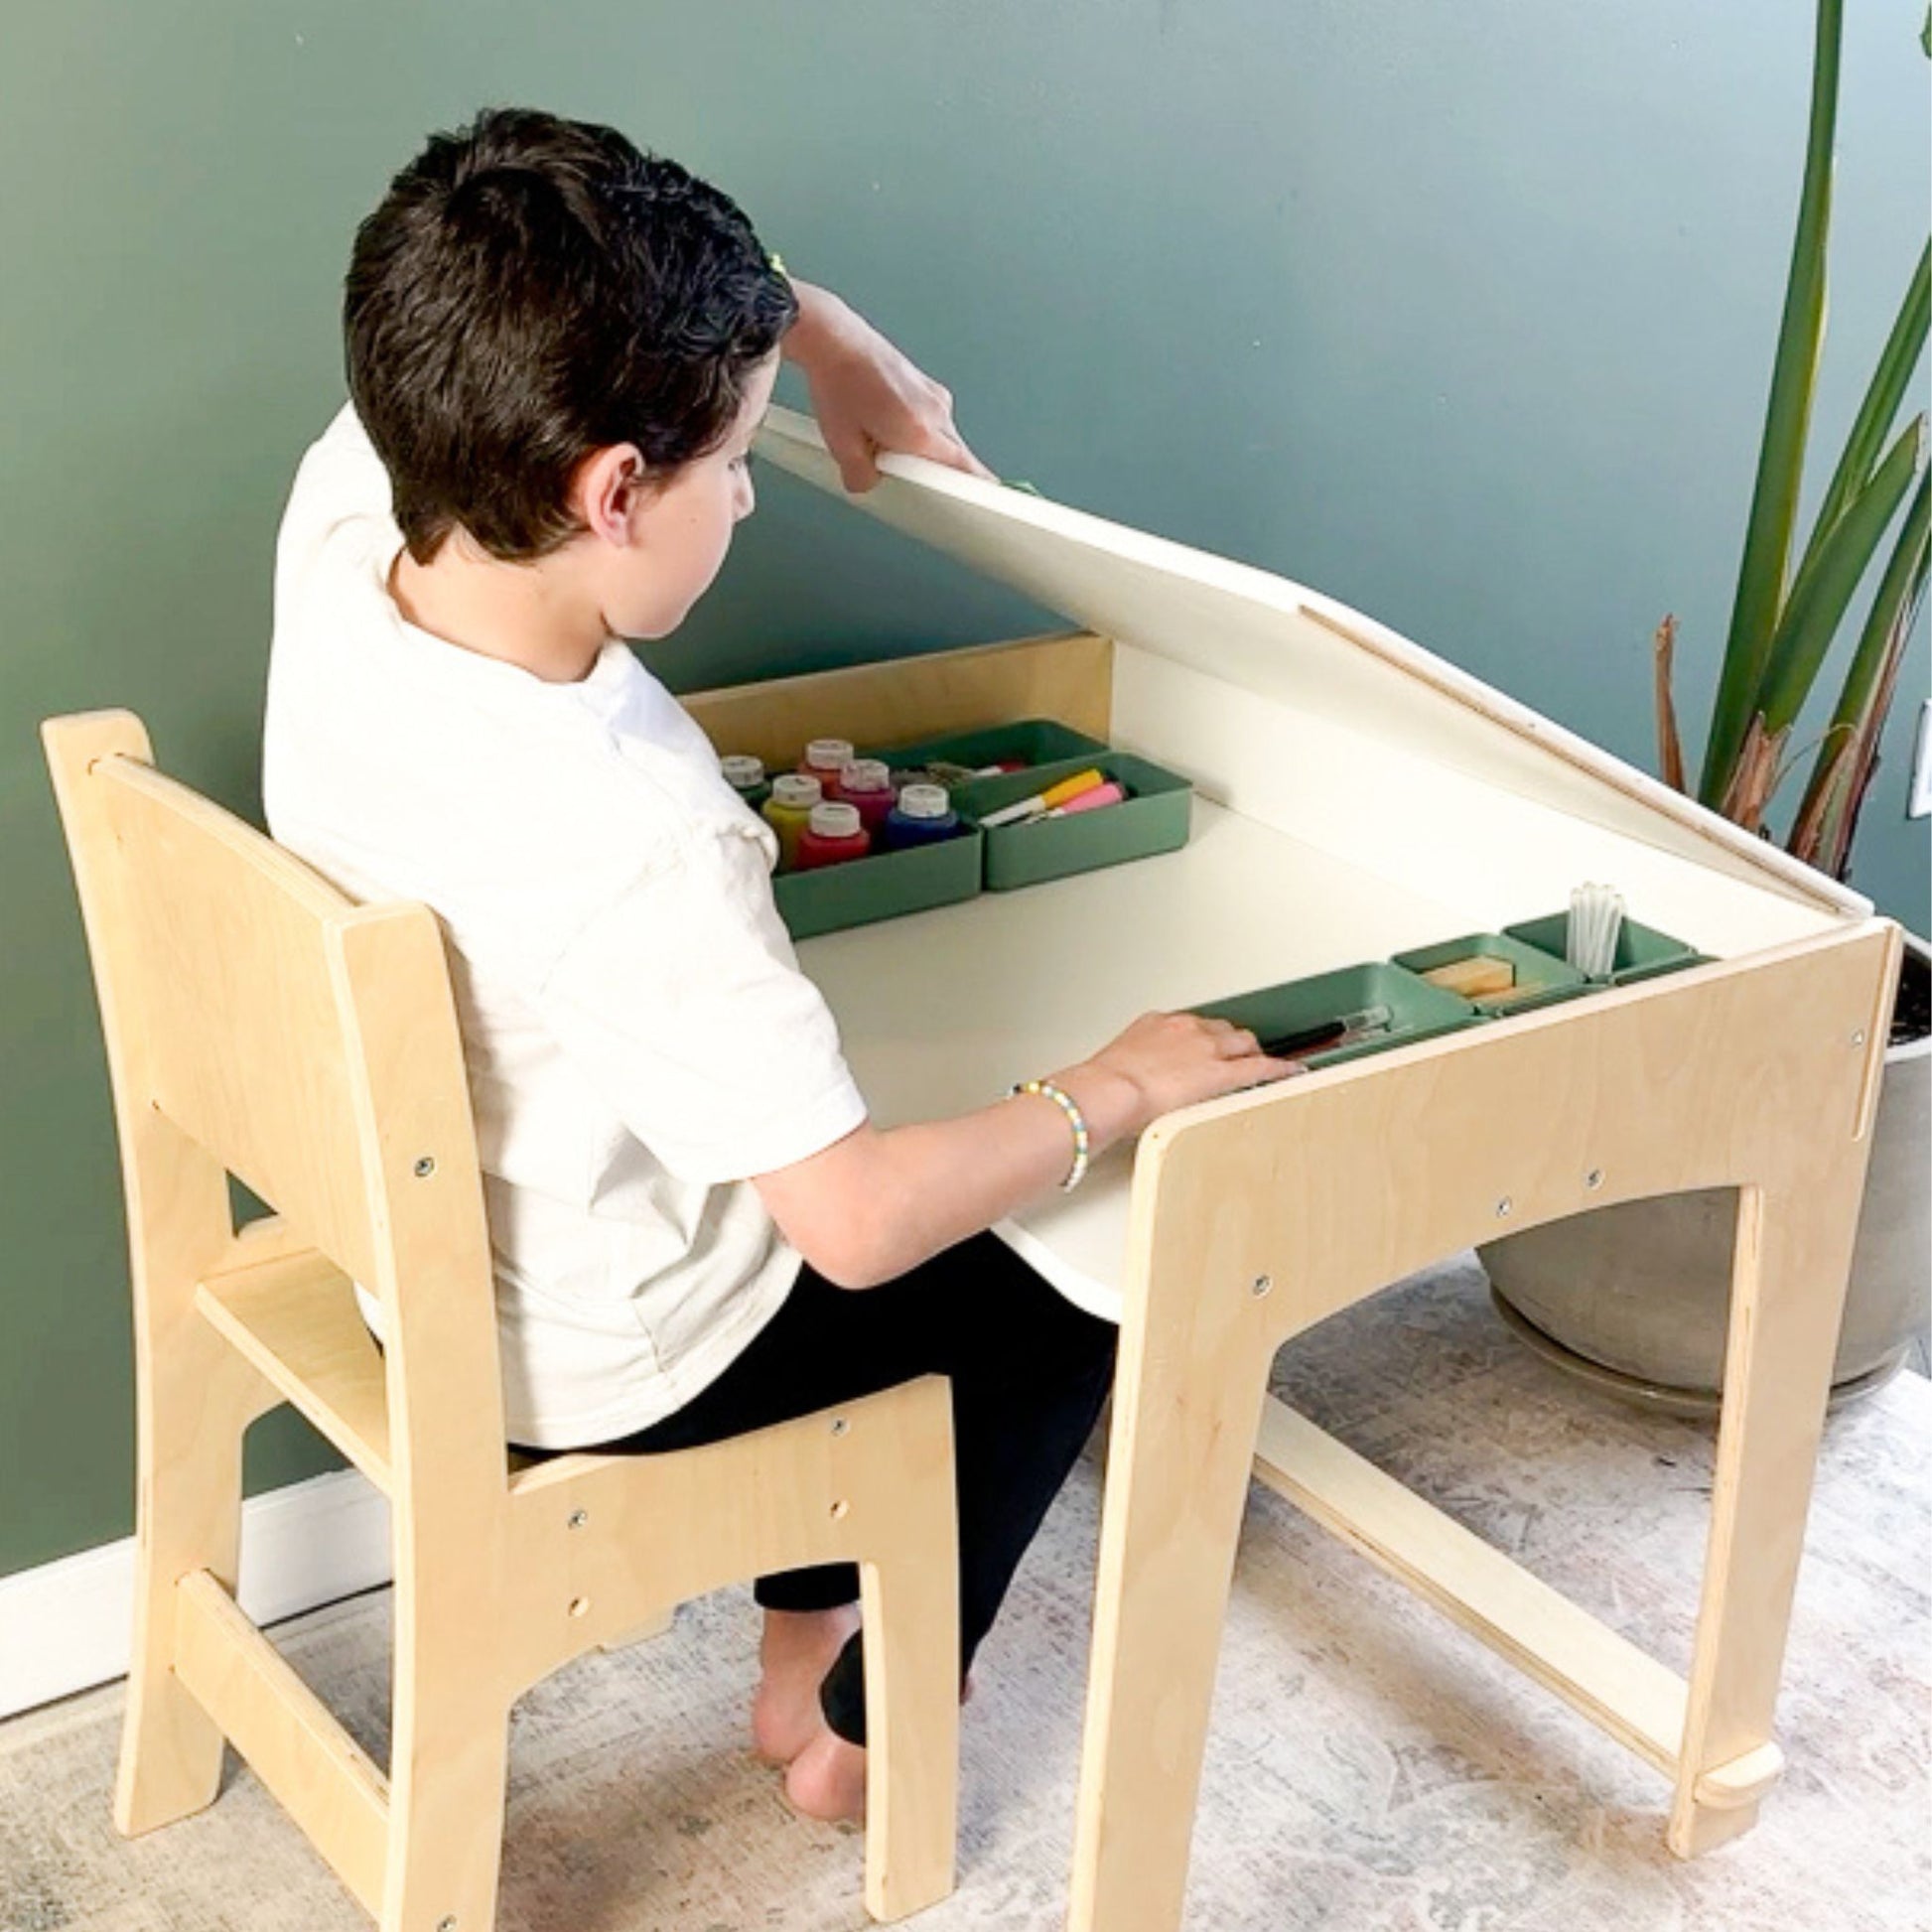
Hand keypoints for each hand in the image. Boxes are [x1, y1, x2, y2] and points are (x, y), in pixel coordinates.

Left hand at [785, 281, 993, 492]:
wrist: (833, 339)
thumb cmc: (839, 381)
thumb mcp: (841, 444)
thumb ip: (861, 477)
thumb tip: (868, 483)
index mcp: (921, 432)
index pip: (966, 471)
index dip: (977, 489)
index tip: (982, 501)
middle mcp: (936, 412)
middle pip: (956, 457)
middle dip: (933, 471)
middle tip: (903, 472)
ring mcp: (935, 395)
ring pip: (943, 438)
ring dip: (921, 449)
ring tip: (882, 438)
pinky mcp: (927, 385)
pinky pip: (933, 419)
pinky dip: (916, 429)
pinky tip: (885, 422)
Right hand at [1070, 1011, 1303, 1141]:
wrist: (1109, 1091)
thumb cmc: (1104, 1085)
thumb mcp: (1116, 1066)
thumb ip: (1131, 1069)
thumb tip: (1126, 1085)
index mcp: (1158, 1023)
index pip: (1194, 1025)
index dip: (1207, 1038)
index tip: (1208, 1046)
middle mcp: (1186, 1029)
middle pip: (1223, 1029)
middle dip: (1232, 1042)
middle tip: (1238, 1056)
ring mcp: (1207, 1049)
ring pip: (1243, 1043)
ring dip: (1251, 1053)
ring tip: (1261, 1064)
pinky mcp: (1222, 1073)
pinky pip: (1259, 1068)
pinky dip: (1278, 1069)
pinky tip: (1290, 1072)